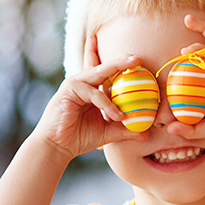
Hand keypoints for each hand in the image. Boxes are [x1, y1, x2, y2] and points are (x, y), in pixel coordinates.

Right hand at [32, 36, 146, 158]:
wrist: (58, 147)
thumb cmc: (80, 137)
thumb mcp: (108, 132)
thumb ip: (126, 130)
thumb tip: (147, 134)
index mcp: (92, 89)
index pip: (106, 70)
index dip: (119, 61)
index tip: (138, 59)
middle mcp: (84, 83)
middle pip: (104, 66)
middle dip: (122, 59)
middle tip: (139, 57)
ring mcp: (75, 84)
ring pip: (99, 72)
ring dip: (118, 68)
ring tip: (137, 66)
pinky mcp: (69, 90)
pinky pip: (94, 94)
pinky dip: (107, 103)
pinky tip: (117, 115)